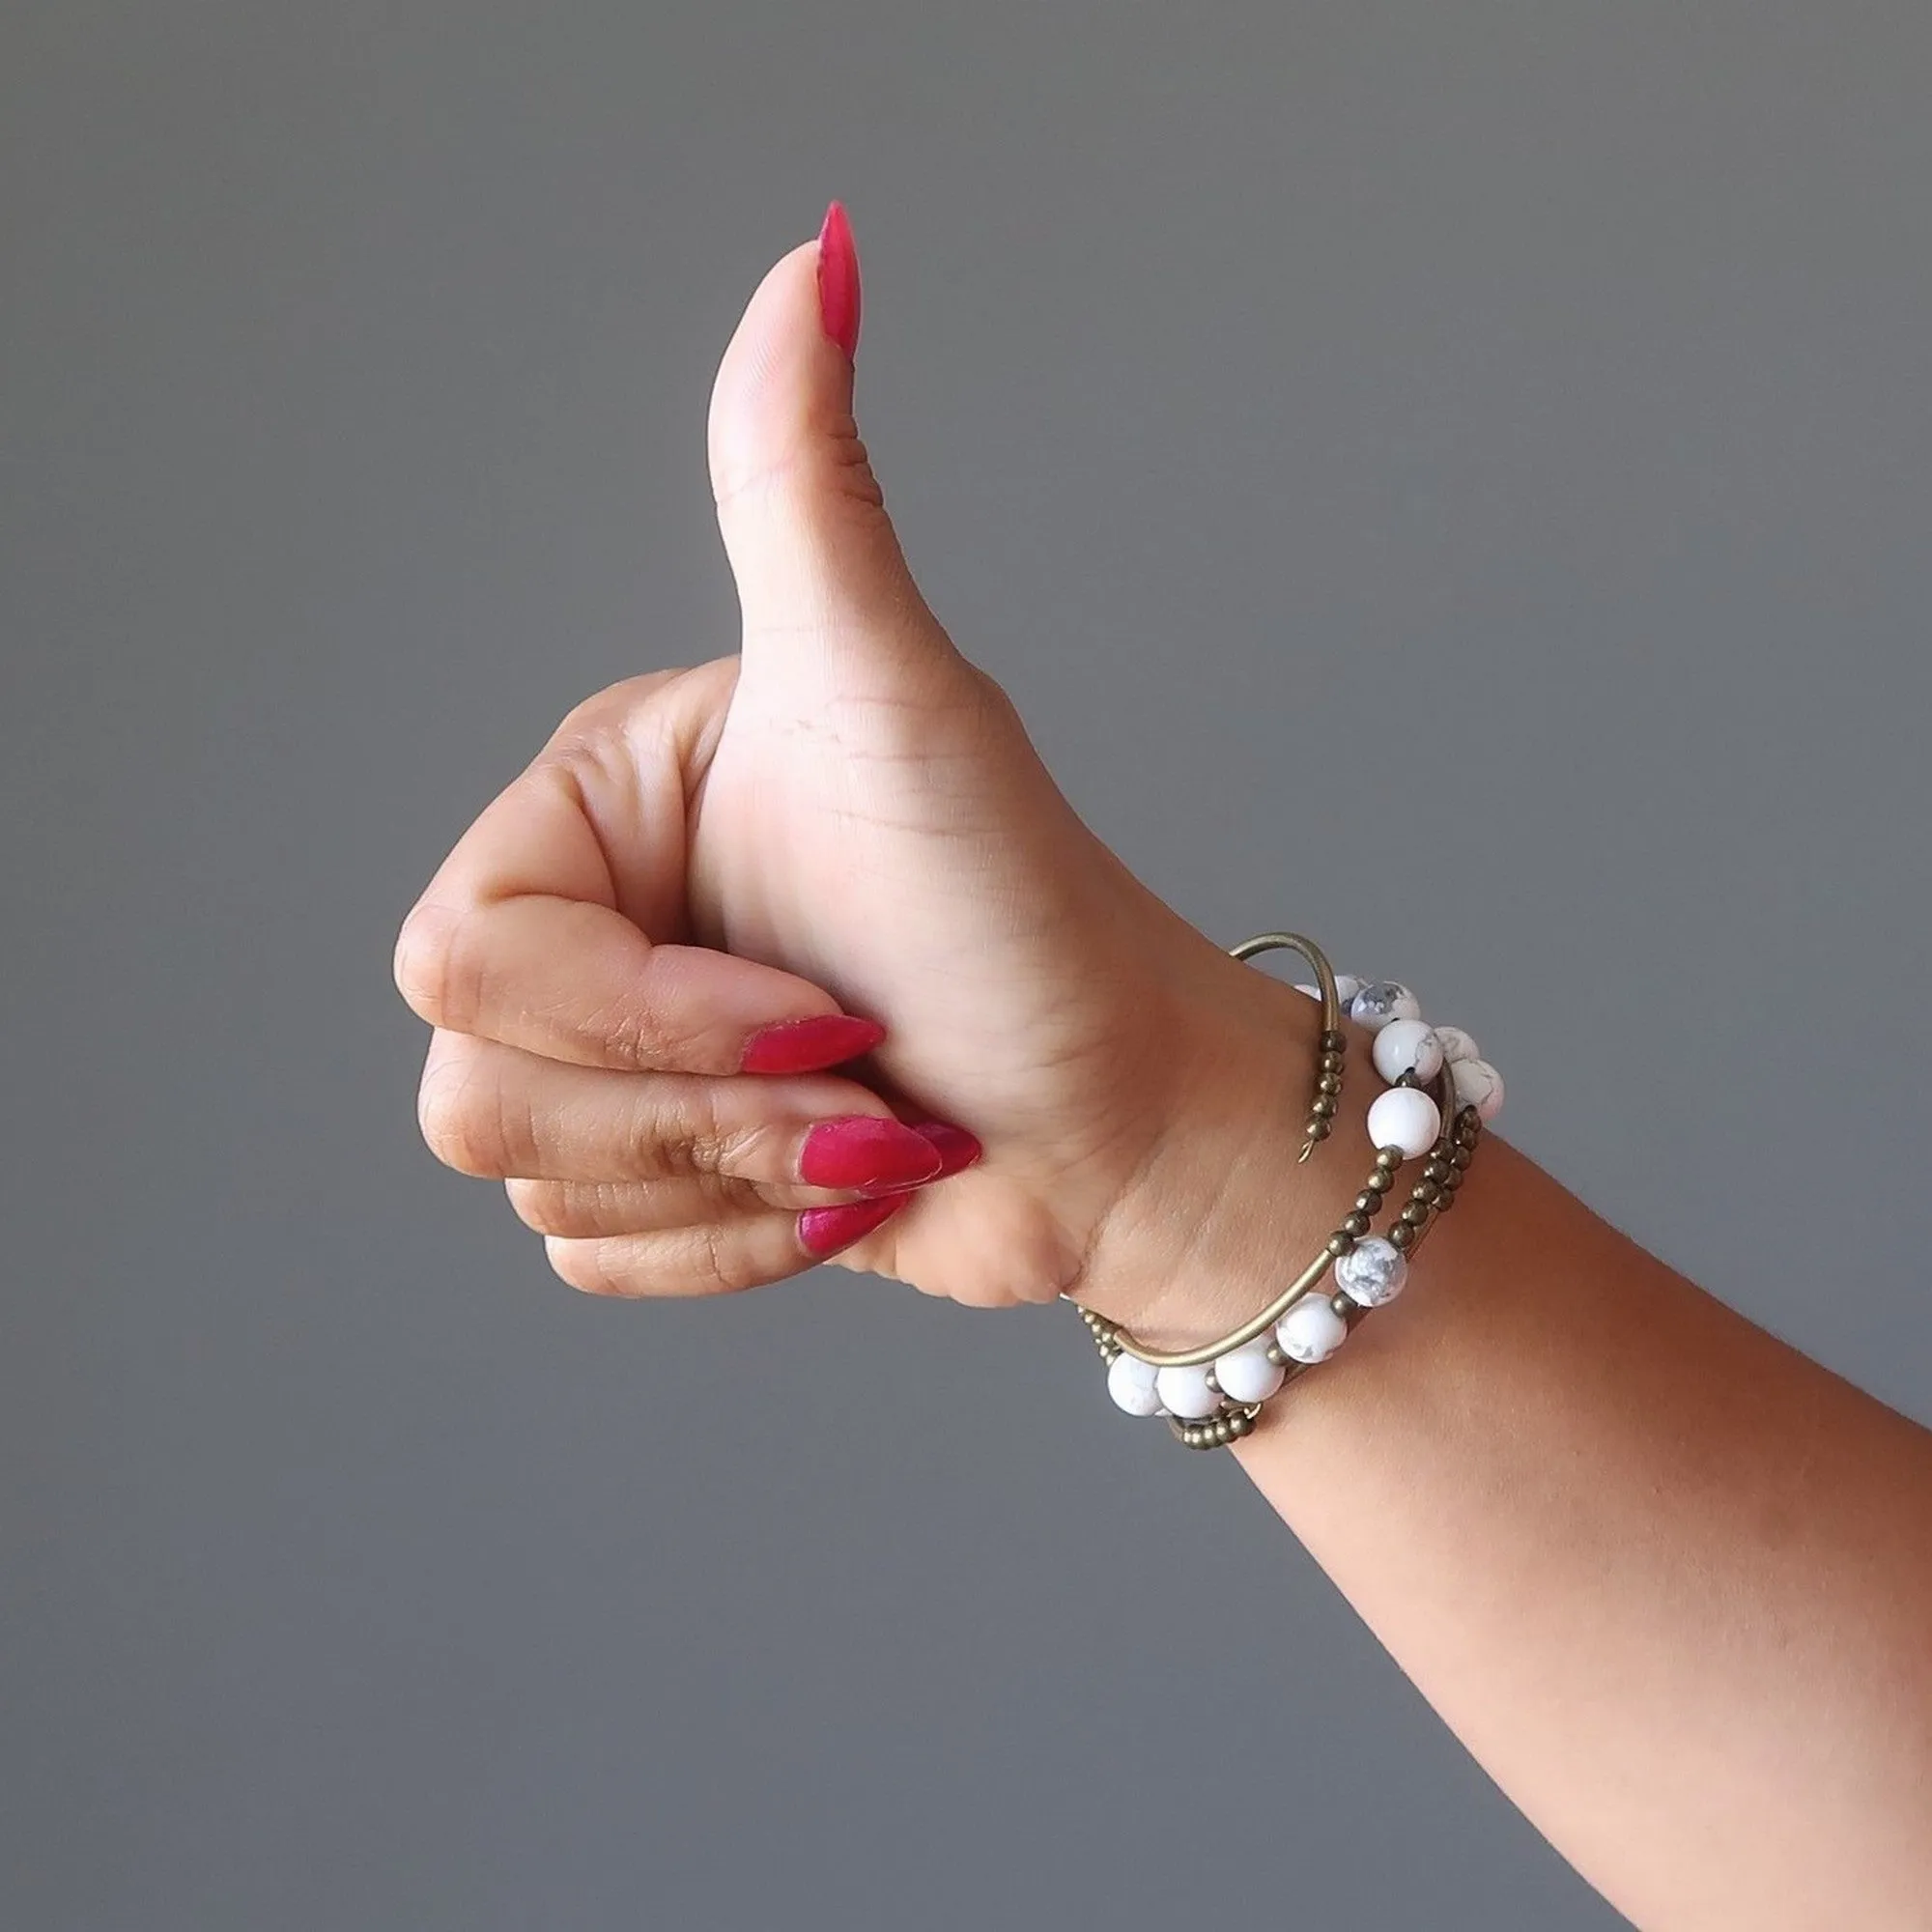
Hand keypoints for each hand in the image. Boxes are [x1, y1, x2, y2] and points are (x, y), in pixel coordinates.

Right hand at [394, 207, 1317, 1333]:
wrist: (1124, 1113)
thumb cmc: (1026, 910)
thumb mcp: (896, 698)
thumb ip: (806, 488)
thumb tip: (819, 248)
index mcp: (598, 813)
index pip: (465, 960)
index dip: (641, 1016)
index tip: (825, 1008)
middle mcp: (592, 930)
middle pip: (472, 1095)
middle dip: (701, 1118)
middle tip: (858, 1068)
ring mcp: (620, 1067)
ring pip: (529, 1184)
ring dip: (734, 1188)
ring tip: (867, 1123)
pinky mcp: (660, 1182)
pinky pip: (593, 1261)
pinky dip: (739, 1253)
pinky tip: (845, 1190)